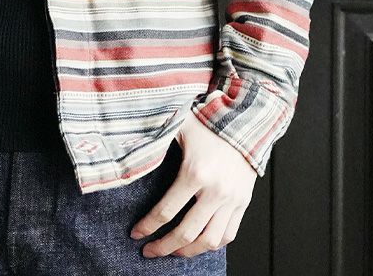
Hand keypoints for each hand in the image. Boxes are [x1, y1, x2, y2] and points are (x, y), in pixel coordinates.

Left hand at [129, 110, 256, 257]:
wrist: (245, 121)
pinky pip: (228, 235)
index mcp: (195, 172)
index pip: (166, 210)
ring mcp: (231, 199)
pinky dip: (211, 245)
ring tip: (172, 251)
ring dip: (188, 251)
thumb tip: (128, 145)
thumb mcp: (178, 126)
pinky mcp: (243, 202)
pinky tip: (197, 243)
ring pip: (209, 241)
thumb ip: (156, 138)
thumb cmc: (207, 122)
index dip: (148, 226)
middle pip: (186, 233)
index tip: (135, 233)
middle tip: (149, 251)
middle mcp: (215, 190)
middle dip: (163, 247)